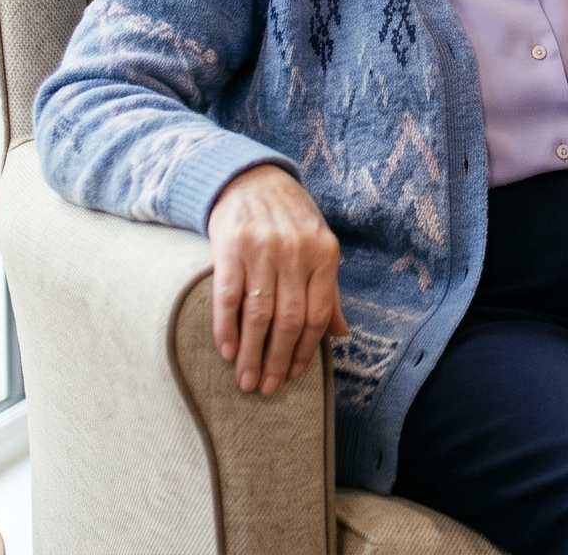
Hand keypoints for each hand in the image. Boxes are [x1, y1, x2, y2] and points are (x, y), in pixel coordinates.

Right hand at [207, 165, 347, 395]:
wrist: (251, 179)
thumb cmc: (290, 220)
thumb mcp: (319, 247)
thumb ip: (328, 290)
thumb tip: (341, 334)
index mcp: (324, 255)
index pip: (317, 314)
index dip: (304, 350)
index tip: (291, 376)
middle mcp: (296, 252)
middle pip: (289, 319)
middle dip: (277, 359)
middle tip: (265, 388)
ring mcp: (262, 249)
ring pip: (259, 313)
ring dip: (252, 352)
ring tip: (245, 380)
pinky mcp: (230, 246)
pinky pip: (228, 295)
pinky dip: (226, 326)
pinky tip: (227, 350)